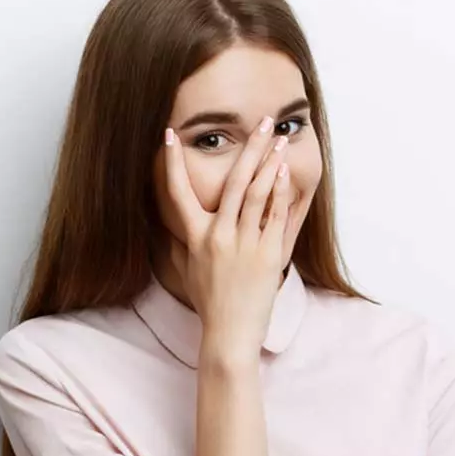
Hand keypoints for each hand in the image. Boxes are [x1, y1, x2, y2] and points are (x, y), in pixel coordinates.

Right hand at [163, 116, 290, 358]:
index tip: (170, 135)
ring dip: (270, 162)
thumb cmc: (209, 304)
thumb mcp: (187, 271)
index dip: (172, 163)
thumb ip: (181, 244)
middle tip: (261, 122)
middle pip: (234, 181)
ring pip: (258, 193)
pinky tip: (285, 172)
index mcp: (196, 238)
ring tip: (280, 140)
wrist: (230, 333)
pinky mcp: (268, 256)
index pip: (178, 193)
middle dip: (249, 148)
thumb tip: (173, 227)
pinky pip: (276, 217)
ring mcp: (244, 245)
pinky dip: (281, 193)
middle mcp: (219, 236)